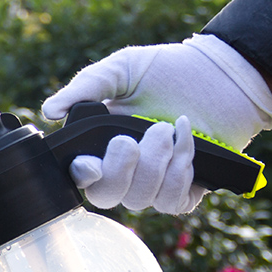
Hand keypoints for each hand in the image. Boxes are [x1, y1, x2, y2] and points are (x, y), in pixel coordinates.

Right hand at [42, 33, 271, 212]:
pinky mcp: (184, 189)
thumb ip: (87, 86)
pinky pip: (171, 203)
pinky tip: (186, 144)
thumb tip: (49, 111)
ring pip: (141, 200)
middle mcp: (124, 170)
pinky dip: (179, 174)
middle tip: (132, 139)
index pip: (81, 175)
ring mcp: (154, 183)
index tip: (92, 164)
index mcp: (101, 145)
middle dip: (121, 170)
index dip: (83, 176)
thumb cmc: (169, 70)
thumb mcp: (124, 68)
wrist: (221, 74)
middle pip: (107, 196)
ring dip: (156, 164)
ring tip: (169, 127)